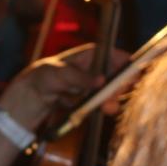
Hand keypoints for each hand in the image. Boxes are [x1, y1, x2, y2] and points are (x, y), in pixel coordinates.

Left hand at [0, 44, 124, 128]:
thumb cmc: (44, 77)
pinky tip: (102, 111)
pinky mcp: (88, 99)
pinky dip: (102, 107)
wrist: (31, 98)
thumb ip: (81, 78)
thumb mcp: (60, 74)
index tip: (135, 70)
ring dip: (111, 99)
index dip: (124, 61)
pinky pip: (100, 103)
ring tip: (109, 108)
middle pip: (114, 74)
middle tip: (120, 93)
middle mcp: (92, 69)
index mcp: (88, 55)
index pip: (111, 55)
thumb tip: (102, 81)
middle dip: (119, 84)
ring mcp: (91, 85)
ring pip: (108, 91)